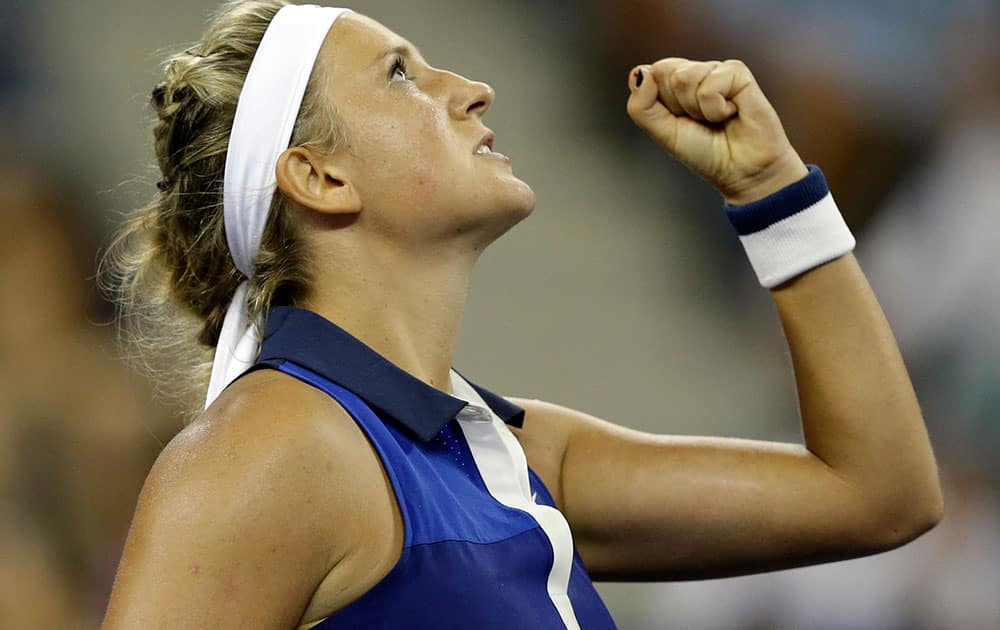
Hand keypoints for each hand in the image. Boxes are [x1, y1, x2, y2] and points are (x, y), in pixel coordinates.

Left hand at [626, 58, 807, 204]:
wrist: (741, 169)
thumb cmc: (704, 151)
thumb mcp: (662, 133)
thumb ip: (641, 106)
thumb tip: (642, 71)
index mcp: (672, 83)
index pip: (648, 73)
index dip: (658, 103)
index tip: (677, 120)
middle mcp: (693, 72)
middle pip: (665, 71)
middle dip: (677, 105)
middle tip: (698, 121)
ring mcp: (715, 70)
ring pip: (685, 77)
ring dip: (697, 109)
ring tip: (715, 119)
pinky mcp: (737, 72)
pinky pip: (710, 84)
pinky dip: (716, 108)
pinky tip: (732, 113)